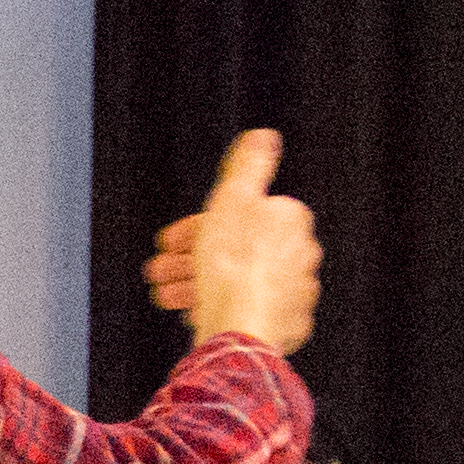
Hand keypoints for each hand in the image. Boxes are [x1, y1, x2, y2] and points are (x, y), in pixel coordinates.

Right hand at [144, 128, 320, 352]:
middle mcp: (301, 254)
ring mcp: (295, 293)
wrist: (240, 326)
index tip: (172, 242)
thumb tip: (264, 137)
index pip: (238, 216)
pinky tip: (200, 311)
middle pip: (237, 250)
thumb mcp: (232, 199)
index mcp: (290, 219)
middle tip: (163, 271)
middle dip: (193, 259)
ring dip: (199, 285)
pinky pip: (249, 310)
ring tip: (169, 296)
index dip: (196, 228)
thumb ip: (249, 165)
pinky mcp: (287, 325)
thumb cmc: (233, 267)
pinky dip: (223, 308)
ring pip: (240, 281)